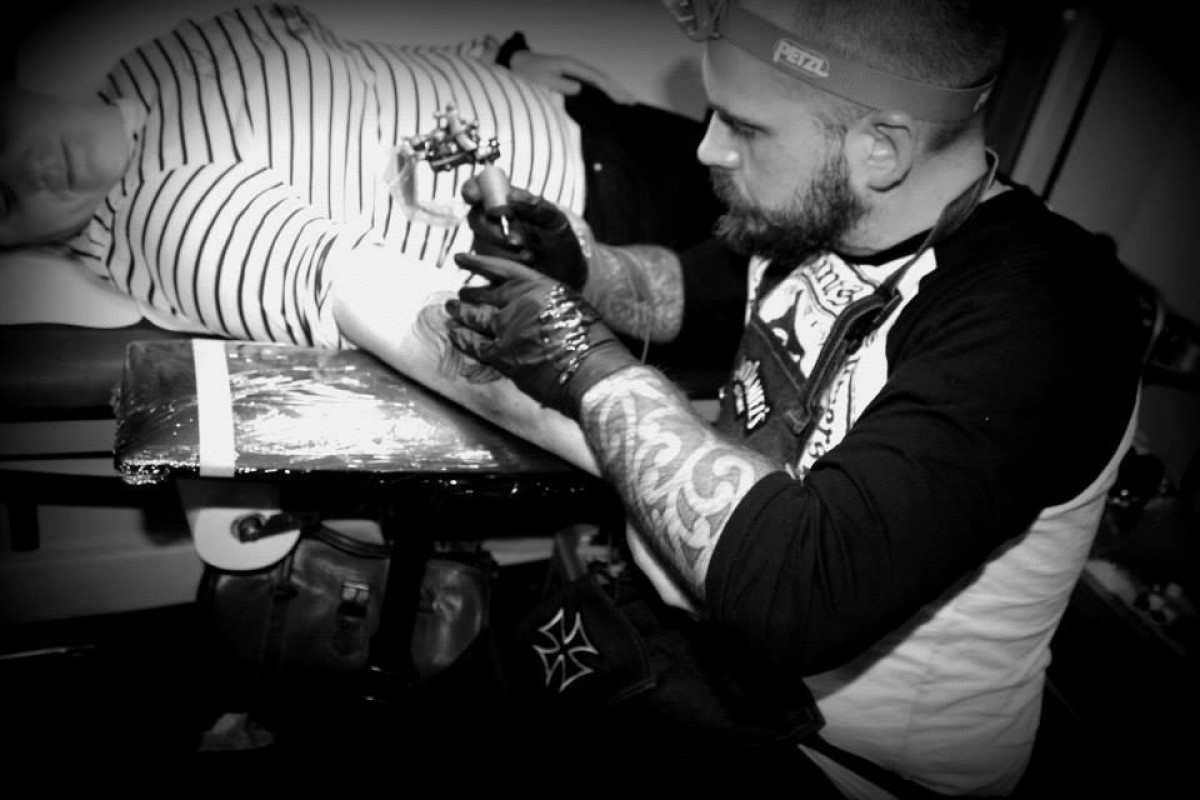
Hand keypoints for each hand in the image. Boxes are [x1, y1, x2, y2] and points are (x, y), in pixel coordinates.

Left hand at [444, 252, 639, 416]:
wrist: (593, 371)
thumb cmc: (591, 343)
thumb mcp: (571, 306)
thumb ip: (543, 301)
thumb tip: (524, 305)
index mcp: (540, 286)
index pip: (502, 270)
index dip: (478, 263)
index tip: (461, 259)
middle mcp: (521, 303)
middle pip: (484, 295)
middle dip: (468, 295)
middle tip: (458, 294)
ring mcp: (509, 329)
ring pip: (474, 317)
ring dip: (460, 314)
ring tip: (451, 310)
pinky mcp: (503, 356)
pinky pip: (474, 345)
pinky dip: (462, 339)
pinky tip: (455, 334)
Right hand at [461, 178, 590, 289]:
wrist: (566, 273)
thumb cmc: (559, 240)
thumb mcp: (555, 220)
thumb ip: (536, 206)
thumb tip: (511, 196)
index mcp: (506, 201)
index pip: (478, 188)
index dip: (471, 190)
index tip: (475, 196)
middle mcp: (493, 220)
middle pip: (476, 218)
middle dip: (494, 231)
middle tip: (517, 242)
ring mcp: (488, 243)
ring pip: (480, 244)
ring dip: (503, 252)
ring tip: (529, 257)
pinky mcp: (488, 265)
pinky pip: (483, 265)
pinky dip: (503, 265)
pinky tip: (522, 267)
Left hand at [508, 50, 635, 104]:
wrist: (516, 63)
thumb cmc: (526, 73)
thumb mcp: (540, 80)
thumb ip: (559, 84)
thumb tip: (580, 88)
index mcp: (571, 66)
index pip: (596, 78)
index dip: (610, 89)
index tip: (622, 100)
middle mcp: (576, 66)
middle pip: (602, 78)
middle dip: (618, 89)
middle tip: (633, 102)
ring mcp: (575, 70)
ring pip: (599, 80)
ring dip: (614, 89)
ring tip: (628, 100)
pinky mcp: (572, 76)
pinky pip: (592, 83)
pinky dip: (604, 90)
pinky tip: (610, 97)